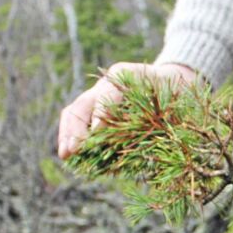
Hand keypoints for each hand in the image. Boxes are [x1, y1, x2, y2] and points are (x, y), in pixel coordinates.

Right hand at [57, 61, 196, 159]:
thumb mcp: (167, 97)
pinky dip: (71, 137)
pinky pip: (76, 119)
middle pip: (82, 104)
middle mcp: (104, 85)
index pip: (108, 94)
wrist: (166, 82)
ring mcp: (96, 96)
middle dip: (75, 128)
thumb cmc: (167, 91)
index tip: (96, 133)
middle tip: (73, 150)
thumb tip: (140, 141)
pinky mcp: (94, 108)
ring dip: (67, 134)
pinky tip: (70, 155)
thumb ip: (154, 113)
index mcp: (123, 77)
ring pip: (74, 111)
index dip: (101, 114)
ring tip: (65, 155)